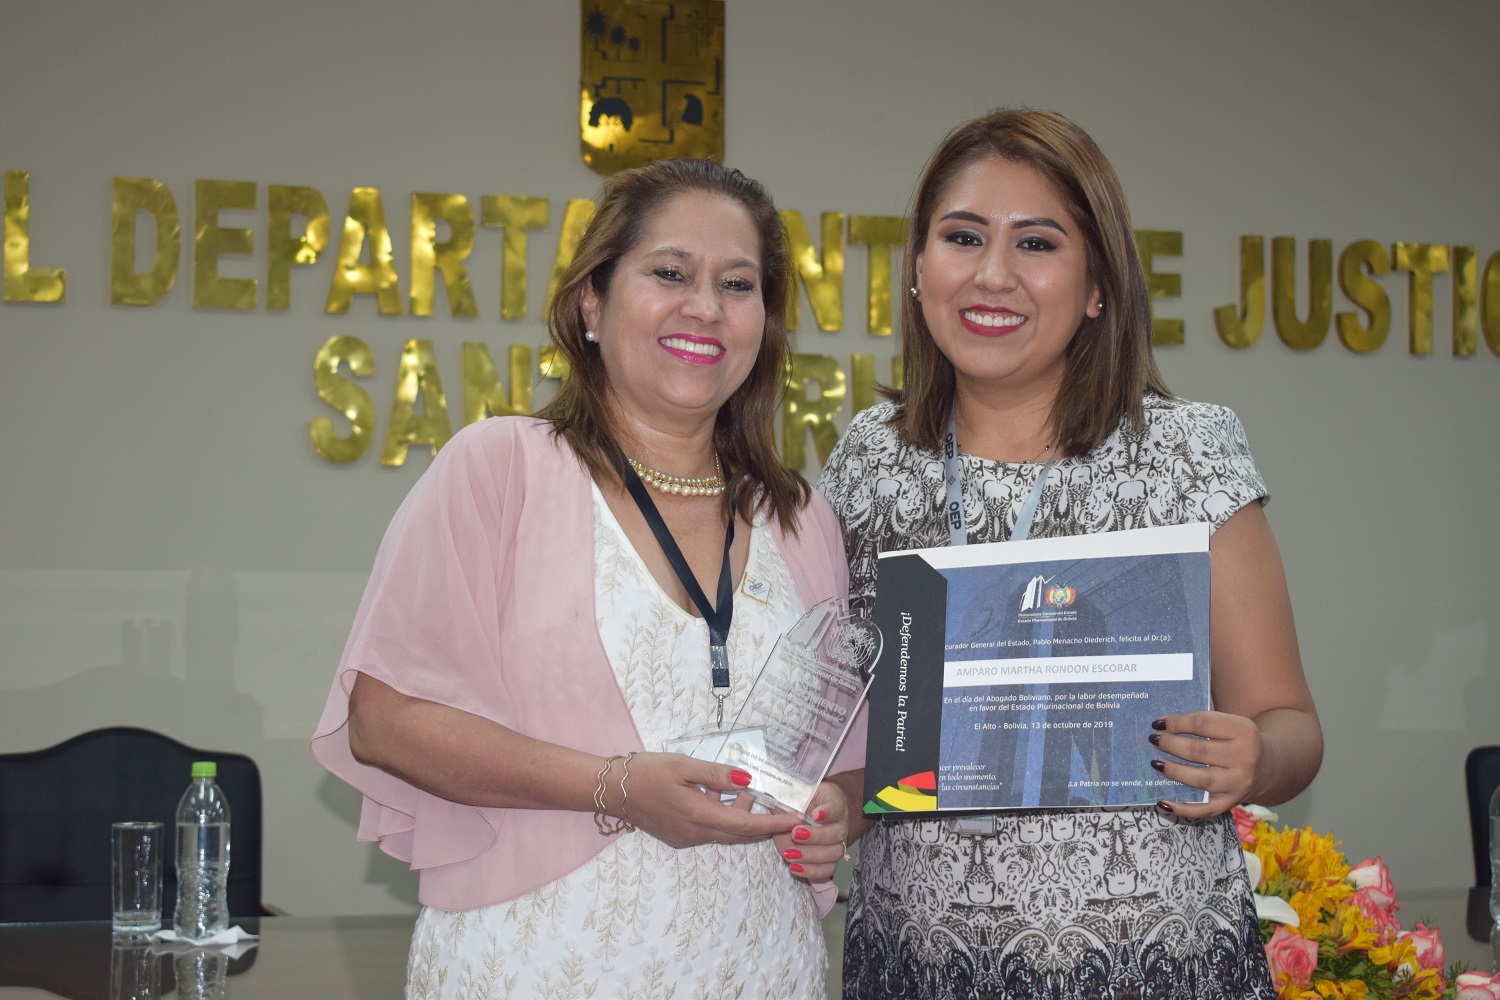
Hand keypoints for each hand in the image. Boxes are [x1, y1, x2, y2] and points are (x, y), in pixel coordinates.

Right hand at [606, 753, 796, 848]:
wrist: (613, 791)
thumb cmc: (647, 772)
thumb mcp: (683, 765)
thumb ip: (717, 774)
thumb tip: (748, 780)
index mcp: (699, 815)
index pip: (745, 826)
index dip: (772, 824)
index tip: (794, 820)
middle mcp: (696, 833)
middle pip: (739, 833)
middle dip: (762, 822)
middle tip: (779, 804)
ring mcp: (686, 837)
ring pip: (724, 832)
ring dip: (739, 816)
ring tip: (745, 791)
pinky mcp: (678, 836)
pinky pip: (709, 830)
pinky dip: (722, 817)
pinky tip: (717, 796)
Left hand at [770, 782, 849, 883]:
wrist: (810, 814)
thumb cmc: (803, 801)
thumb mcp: (797, 794)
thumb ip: (790, 799)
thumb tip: (776, 804)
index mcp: (834, 803)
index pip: (835, 807)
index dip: (828, 812)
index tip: (815, 815)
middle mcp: (840, 824)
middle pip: (836, 833)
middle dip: (815, 836)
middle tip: (795, 834)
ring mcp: (838, 844)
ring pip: (833, 854)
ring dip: (811, 856)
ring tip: (789, 854)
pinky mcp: (830, 860)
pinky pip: (827, 870)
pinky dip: (812, 871)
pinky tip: (794, 868)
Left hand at [1149, 711, 1262, 818]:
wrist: (1265, 765)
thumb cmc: (1235, 740)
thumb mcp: (1228, 724)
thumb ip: (1201, 723)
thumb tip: (1162, 726)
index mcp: (1243, 730)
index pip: (1202, 723)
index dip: (1176, 723)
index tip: (1158, 723)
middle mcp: (1244, 757)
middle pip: (1198, 751)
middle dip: (1170, 745)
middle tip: (1154, 740)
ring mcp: (1239, 782)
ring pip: (1200, 779)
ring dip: (1173, 771)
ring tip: (1156, 763)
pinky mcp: (1231, 802)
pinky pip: (1205, 809)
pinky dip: (1182, 809)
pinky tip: (1163, 803)